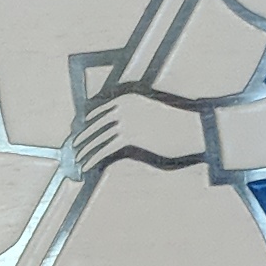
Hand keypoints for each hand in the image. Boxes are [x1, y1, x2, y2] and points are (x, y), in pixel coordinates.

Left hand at [74, 86, 216, 178]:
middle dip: (81, 138)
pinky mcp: (128, 136)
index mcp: (126, 97)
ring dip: (84, 151)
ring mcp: (124, 120)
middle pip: (94, 124)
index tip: (76, 133)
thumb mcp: (150, 115)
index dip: (84, 124)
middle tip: (72, 149)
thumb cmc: (175, 125)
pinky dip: (92, 159)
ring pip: (96, 138)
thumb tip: (119, 132)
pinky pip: (104, 150)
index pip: (97, 110)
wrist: (192, 130)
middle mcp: (122, 106)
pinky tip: (85, 168)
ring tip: (77, 161)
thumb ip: (132, 118)